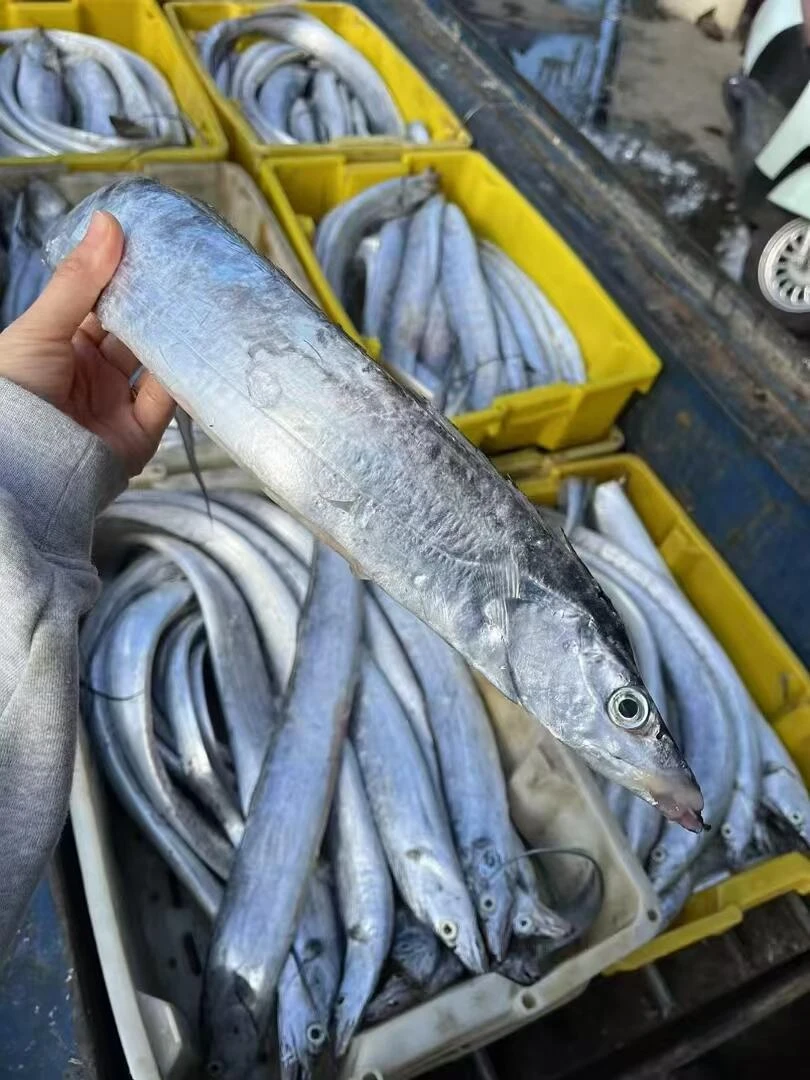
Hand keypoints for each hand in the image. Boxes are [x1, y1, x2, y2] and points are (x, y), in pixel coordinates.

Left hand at [0, 211, 174, 476]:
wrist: (25, 467)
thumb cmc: (15, 395)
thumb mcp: (43, 328)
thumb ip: (79, 280)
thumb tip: (109, 223)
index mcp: (60, 343)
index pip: (100, 302)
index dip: (125, 276)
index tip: (154, 247)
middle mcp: (91, 373)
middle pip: (133, 332)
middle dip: (158, 306)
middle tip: (188, 274)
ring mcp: (116, 403)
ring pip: (156, 363)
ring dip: (176, 339)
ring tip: (202, 307)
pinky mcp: (138, 435)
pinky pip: (168, 402)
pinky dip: (184, 380)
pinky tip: (199, 352)